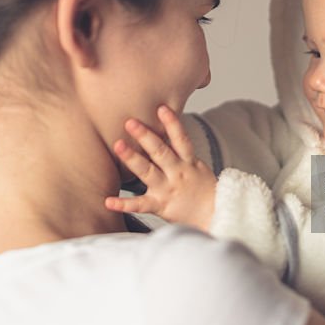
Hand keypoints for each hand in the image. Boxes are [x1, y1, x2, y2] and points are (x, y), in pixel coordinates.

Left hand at [105, 105, 216, 230]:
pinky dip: (124, 204)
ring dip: (133, 158)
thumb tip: (168, 131)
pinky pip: (141, 205)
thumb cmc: (204, 191)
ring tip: (118, 145)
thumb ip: (182, 152)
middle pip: (161, 152)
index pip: (181, 139)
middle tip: (130, 122)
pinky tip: (108, 201)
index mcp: (189, 163)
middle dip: (145, 136)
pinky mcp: (161, 206)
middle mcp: (178, 173)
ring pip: (148, 172)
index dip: (172, 123)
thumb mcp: (199, 167)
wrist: (215, 216)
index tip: (162, 108)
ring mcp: (168, 189)